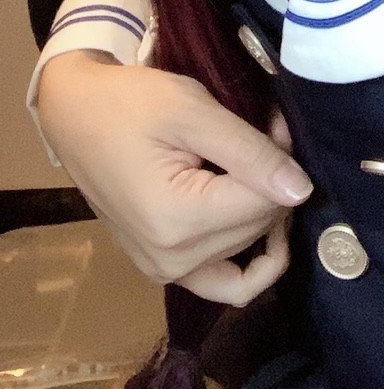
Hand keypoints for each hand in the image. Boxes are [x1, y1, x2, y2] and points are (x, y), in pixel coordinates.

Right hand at [36, 52, 312, 305]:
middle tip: (264, 133)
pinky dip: (250, 261)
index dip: (283, 160)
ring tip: (254, 164)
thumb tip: (302, 190)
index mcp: (176, 221)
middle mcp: (171, 261)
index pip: (266, 204)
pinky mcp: (163, 269)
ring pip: (248, 252)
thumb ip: (250, 153)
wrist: (77, 115)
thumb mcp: (193, 112)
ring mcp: (165, 272)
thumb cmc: (130, 104)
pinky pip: (224, 284)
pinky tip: (260, 224)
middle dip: (273, 181)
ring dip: (263, 210)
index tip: (275, 122)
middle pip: (258, 228)